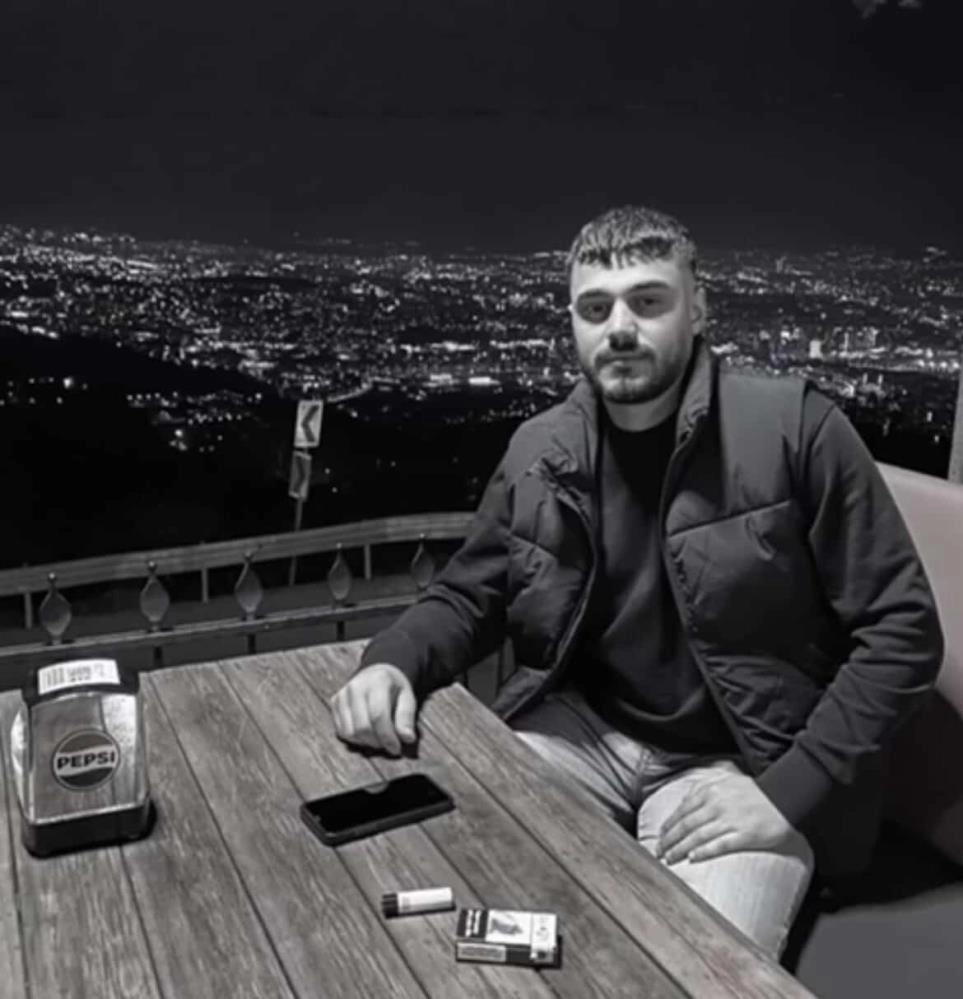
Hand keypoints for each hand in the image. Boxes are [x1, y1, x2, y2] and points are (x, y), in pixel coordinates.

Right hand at [329, 663, 417, 755]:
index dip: (387, 737)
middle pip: (362, 727)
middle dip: (377, 742)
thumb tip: (407, 738)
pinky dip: (355, 739)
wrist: (376, 673)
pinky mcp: (334, 702)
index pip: (378, 715)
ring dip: (366, 742)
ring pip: (350, 732)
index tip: (397, 748)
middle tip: (389, 744)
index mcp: (377, 681)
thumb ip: (407, 717)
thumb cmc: (394, 688)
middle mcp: (356, 686)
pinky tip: (367, 734)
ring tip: (379, 738)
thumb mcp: (408, 698)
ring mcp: (342, 694)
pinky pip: (341, 731)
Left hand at [656, 770, 796, 863]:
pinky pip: (719, 845)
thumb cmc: (753, 790)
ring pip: (698, 837)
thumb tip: (684, 801)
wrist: (783, 797)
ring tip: (670, 859)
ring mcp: (730, 821)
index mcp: (710, 792)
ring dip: (680, 849)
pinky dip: (704, 852)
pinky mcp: (744, 835)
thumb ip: (703, 788)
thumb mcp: (724, 780)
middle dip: (669, 840)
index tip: (660, 837)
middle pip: (686, 826)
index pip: (682, 811)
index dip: (668, 826)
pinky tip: (692, 858)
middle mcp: (716, 805)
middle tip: (659, 852)